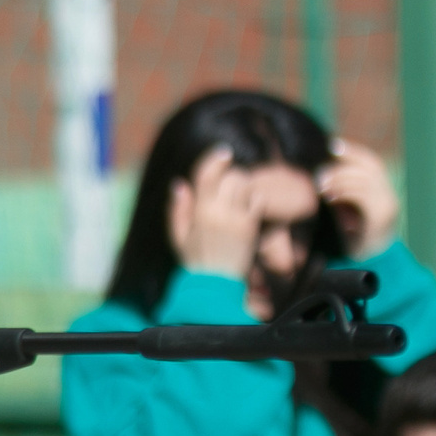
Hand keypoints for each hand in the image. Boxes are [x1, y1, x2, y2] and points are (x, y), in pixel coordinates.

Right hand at [168, 147, 259, 279]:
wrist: (214, 283)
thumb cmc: (194, 260)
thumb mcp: (178, 235)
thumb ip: (178, 209)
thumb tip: (180, 183)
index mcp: (198, 212)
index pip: (206, 176)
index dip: (214, 160)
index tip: (223, 152)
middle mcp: (217, 212)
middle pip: (230, 177)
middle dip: (231, 177)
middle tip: (229, 186)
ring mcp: (236, 218)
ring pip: (245, 186)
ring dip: (243, 186)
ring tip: (238, 198)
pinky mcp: (251, 226)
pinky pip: (257, 201)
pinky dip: (254, 200)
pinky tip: (248, 210)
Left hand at [320, 138, 400, 258]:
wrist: (366, 261)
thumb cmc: (349, 235)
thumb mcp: (344, 208)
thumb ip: (338, 190)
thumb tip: (318, 173)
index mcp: (381, 189)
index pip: (370, 161)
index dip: (353, 152)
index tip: (332, 145)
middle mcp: (388, 194)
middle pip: (368, 168)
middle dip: (342, 167)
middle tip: (319, 174)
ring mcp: (387, 205)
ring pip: (364, 181)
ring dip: (340, 180)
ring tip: (321, 187)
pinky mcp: (381, 217)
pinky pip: (363, 198)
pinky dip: (344, 194)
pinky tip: (329, 198)